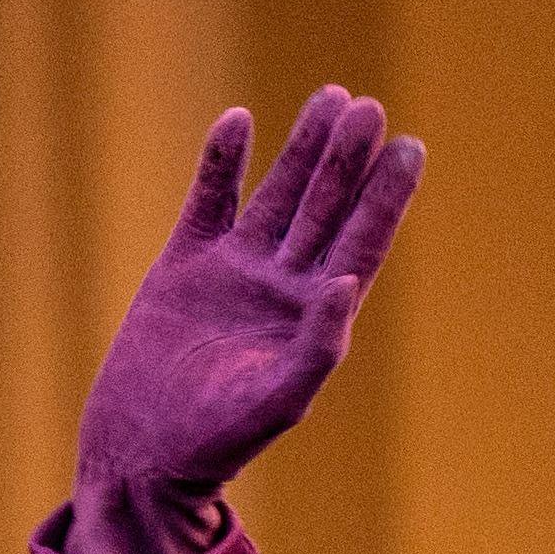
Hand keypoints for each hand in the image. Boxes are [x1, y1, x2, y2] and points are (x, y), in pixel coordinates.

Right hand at [68, 86, 422, 553]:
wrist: (144, 454)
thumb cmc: (220, 441)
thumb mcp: (280, 397)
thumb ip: (321, 342)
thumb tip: (347, 277)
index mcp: (317, 317)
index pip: (362, 241)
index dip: (387, 195)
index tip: (410, 146)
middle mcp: (283, 287)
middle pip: (326, 207)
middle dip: (347, 159)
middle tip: (369, 107)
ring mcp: (234, 272)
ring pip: (277, 194)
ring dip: (302, 150)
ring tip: (331, 99)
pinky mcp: (183, 265)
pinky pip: (208, 201)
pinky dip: (221, 163)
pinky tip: (238, 121)